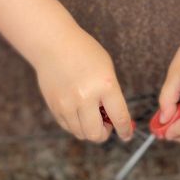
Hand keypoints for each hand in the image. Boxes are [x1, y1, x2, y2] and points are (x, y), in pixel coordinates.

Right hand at [34, 28, 132, 143]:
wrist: (53, 44)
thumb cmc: (84, 52)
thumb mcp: (107, 68)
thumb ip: (112, 94)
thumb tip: (115, 119)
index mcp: (105, 85)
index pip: (119, 118)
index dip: (125, 131)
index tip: (126, 135)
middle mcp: (85, 97)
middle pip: (96, 134)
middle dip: (104, 133)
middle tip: (106, 122)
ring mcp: (67, 104)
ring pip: (81, 133)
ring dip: (89, 129)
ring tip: (91, 113)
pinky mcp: (54, 107)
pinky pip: (68, 126)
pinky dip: (75, 124)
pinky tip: (78, 110)